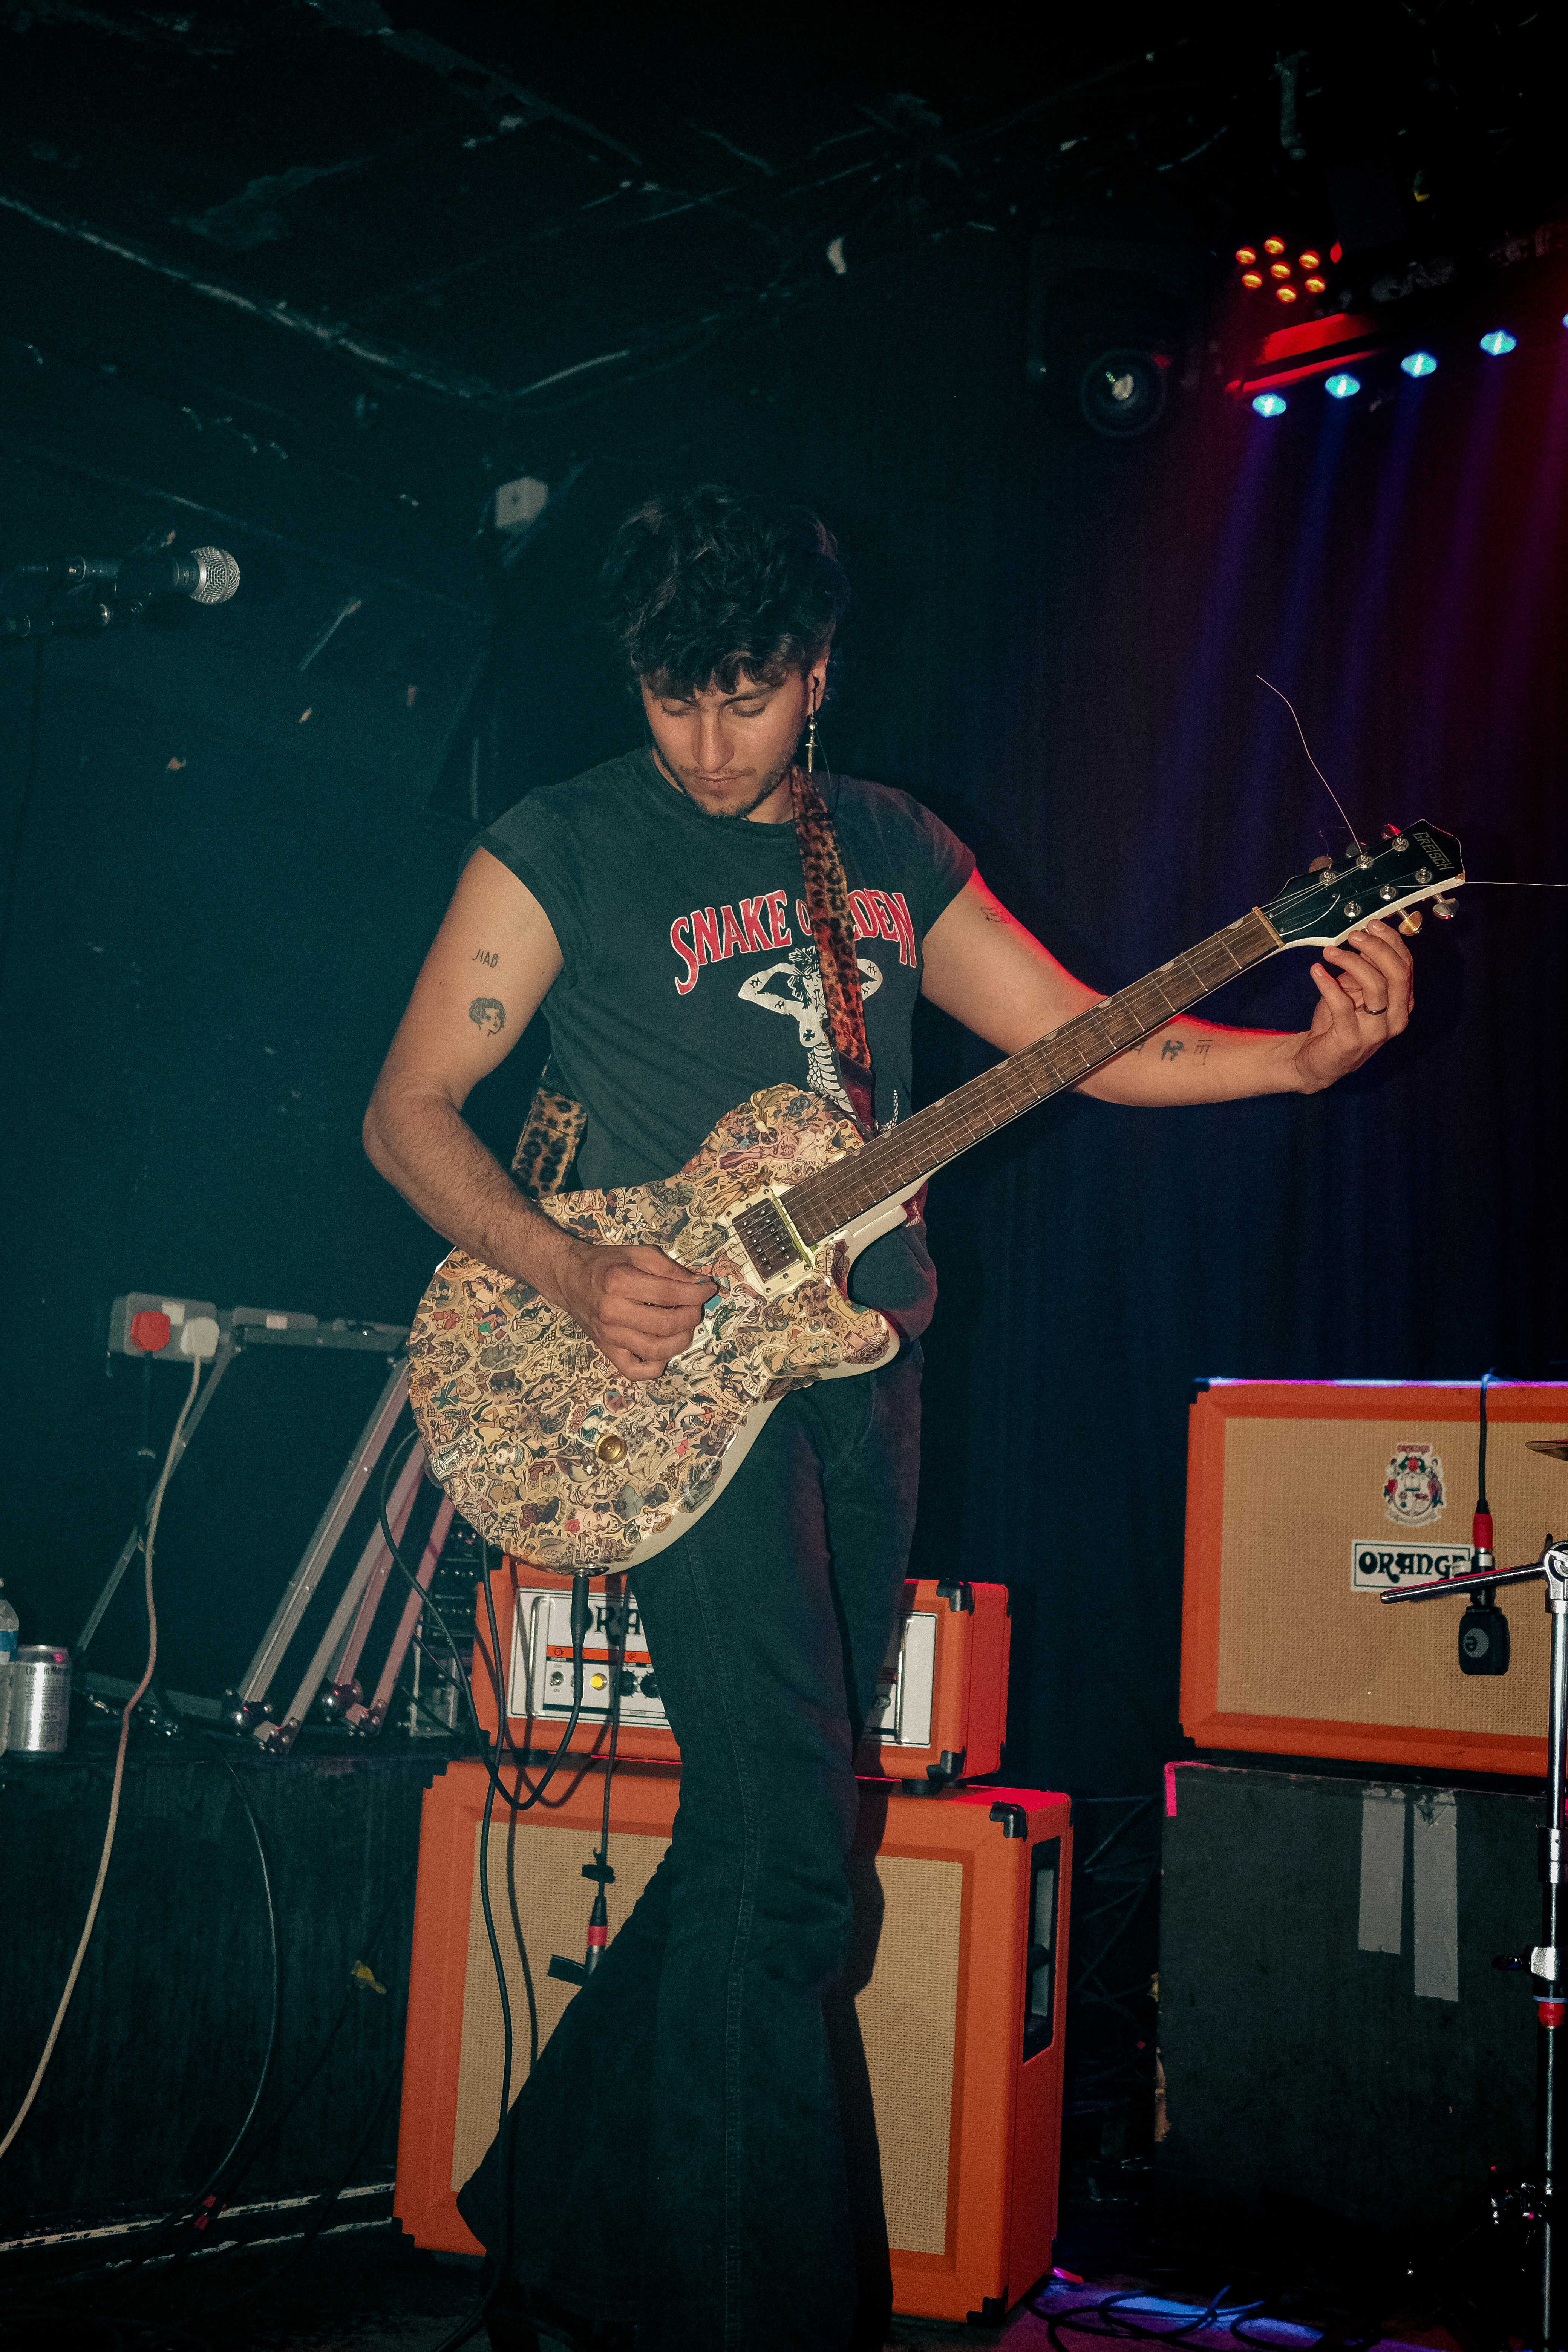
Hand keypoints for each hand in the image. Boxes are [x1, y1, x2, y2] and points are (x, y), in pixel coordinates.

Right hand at [556, 1241, 716, 1381]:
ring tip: (685, 1327)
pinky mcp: (607, 1351)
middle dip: (691, 1316)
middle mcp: (612, 1311)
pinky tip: (664, 1349)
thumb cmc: (606, 1265)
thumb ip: (671, 1269)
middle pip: (666, 1324)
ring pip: (655, 1350)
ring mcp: (609, 1335)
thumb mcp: (640, 1254)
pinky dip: (655, 1366)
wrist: (570, 1279)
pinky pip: (635, 1371)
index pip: (670, 1293)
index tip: (708, 1289)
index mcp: (620, 1281)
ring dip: (681, 1340)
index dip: (697, 1294)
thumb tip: (701, 1286)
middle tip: (696, 1308)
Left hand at [1290, 918, 1414, 1091]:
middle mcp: (1394, 1018)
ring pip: (1375, 986)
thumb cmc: (1338, 1022)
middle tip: (1353, 935)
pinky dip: (1327, 983)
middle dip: (1376, 948)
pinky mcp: (1351, 1040)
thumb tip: (1365, 937)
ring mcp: (1375, 1031)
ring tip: (1329, 952)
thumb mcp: (1355, 991)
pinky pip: (1342, 1004)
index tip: (1371, 925)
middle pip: (1397, 974)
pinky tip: (1316, 971)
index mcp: (1401, 1004)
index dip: (1390, 942)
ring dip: (1351, 961)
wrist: (1317, 1061)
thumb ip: (1364, 968)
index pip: (1406, 966)